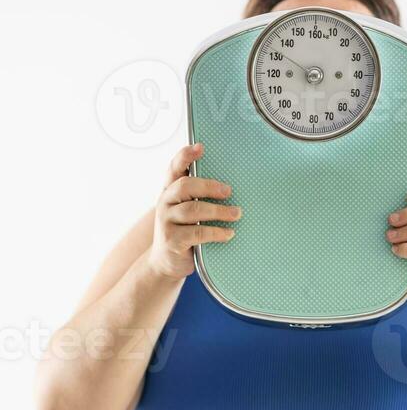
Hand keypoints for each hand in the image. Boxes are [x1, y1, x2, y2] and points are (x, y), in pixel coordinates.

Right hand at [147, 143, 241, 280]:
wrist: (166, 262)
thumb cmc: (183, 231)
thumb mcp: (187, 210)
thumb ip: (199, 196)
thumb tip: (231, 186)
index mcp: (170, 190)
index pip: (174, 168)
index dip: (185, 156)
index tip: (200, 147)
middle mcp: (165, 202)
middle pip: (185, 186)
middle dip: (209, 186)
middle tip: (228, 191)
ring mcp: (166, 221)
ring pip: (192, 210)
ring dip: (218, 211)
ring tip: (237, 213)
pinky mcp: (172, 240)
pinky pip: (197, 233)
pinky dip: (215, 232)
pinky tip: (228, 233)